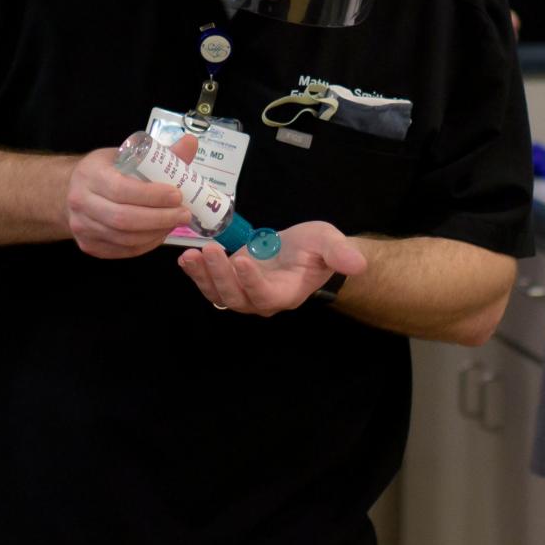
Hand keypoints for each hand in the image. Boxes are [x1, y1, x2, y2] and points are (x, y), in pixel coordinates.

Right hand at [66, 133, 194, 258]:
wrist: (73, 190)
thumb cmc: (107, 170)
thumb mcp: (128, 156)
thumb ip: (160, 154)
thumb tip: (191, 142)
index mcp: (90, 174)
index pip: (122, 189)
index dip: (152, 196)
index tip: (177, 195)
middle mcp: (81, 202)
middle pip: (123, 219)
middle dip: (159, 218)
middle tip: (184, 214)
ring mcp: (82, 227)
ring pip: (125, 238)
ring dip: (156, 233)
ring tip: (175, 223)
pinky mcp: (89, 245)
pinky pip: (123, 250)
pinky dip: (147, 244)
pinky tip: (160, 233)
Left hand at [178, 220, 369, 315]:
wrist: (304, 250)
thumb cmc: (318, 248)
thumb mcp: (329, 243)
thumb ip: (340, 254)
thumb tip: (358, 263)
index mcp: (287, 293)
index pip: (266, 295)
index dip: (251, 282)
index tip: (240, 260)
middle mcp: (262, 300)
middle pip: (236, 298)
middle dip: (219, 276)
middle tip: (209, 250)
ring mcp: (244, 294)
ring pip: (219, 294)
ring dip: (203, 276)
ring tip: (191, 255)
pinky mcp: (230, 282)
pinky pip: (210, 284)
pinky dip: (196, 273)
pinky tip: (186, 258)